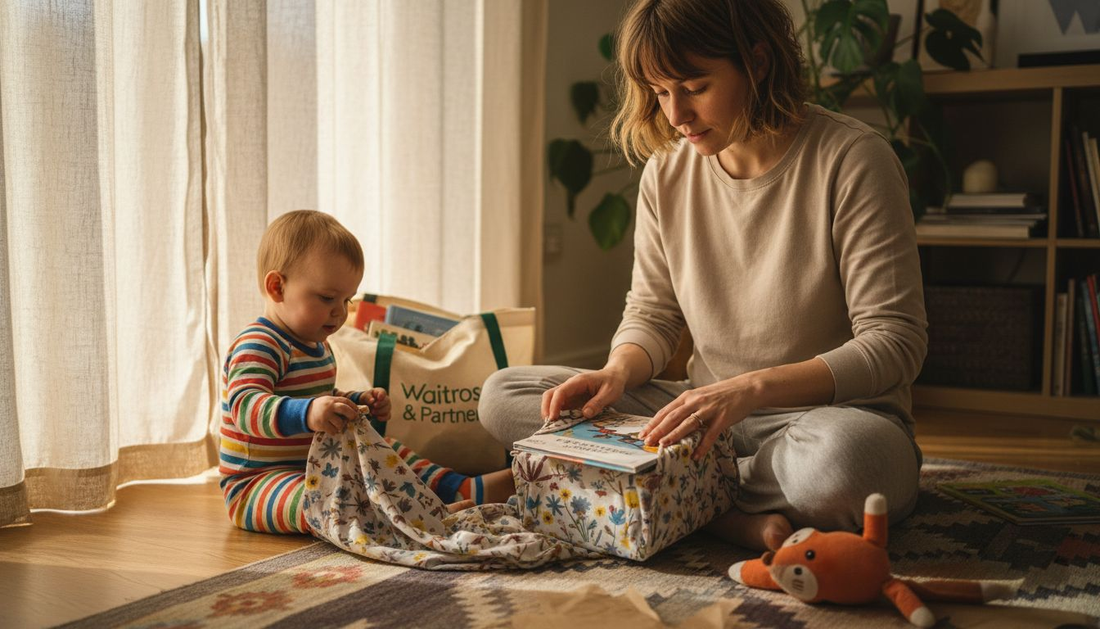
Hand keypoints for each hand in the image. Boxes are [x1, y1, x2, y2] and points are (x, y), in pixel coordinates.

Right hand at [307, 395, 358, 433]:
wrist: (304, 412)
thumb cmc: (320, 408)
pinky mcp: (321, 424)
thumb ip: (338, 404)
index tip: (357, 411)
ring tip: (338, 425)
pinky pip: (333, 430)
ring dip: (341, 426)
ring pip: (340, 423)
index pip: (346, 401)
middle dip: (352, 414)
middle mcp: (329, 406)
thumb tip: (354, 410)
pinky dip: (334, 431)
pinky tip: (331, 429)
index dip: (353, 406)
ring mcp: (325, 415)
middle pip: (345, 409)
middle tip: (353, 418)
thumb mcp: (328, 402)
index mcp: (332, 400)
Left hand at [359, 388, 390, 421]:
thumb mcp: (364, 396)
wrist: (366, 405)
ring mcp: (387, 406)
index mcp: (380, 392)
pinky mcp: (386, 414)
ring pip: (387, 409)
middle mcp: (385, 399)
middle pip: (386, 401)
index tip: (379, 398)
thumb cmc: (367, 398)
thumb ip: (367, 397)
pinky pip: (388, 416)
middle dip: (380, 404)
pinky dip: (383, 417)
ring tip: (372, 412)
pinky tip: (378, 418)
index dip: (381, 395)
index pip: (383, 392)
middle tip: (373, 406)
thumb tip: (372, 401)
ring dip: (380, 411)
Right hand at [541, 367, 626, 421]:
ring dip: (550, 412)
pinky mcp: (572, 399)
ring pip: (552, 400)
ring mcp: (570, 393)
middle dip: (546, 408)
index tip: (553, 418)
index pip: (561, 391)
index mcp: (579, 382)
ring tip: (553, 426)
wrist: (614, 376)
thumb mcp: (610, 393)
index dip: (554, 405)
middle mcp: (570, 386)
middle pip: (550, 394)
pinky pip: (560, 406)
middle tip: (549, 424)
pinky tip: (560, 424)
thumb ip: (597, 403)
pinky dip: (557, 414)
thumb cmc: (613, 382)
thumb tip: (585, 414)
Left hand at [638, 376, 756, 460]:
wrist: (746, 388)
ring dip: (674, 435)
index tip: (642, 434)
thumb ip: (685, 407)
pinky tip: (695, 455)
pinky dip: (702, 445)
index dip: (653, 423)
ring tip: (663, 446)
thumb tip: (669, 423)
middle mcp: (696, 401)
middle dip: (658, 430)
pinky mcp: (723, 417)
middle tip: (647, 442)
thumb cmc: (721, 395)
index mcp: (688, 396)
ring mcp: (709, 409)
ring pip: (688, 423)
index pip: (666, 411)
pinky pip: (710, 434)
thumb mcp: (699, 397)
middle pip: (673, 417)